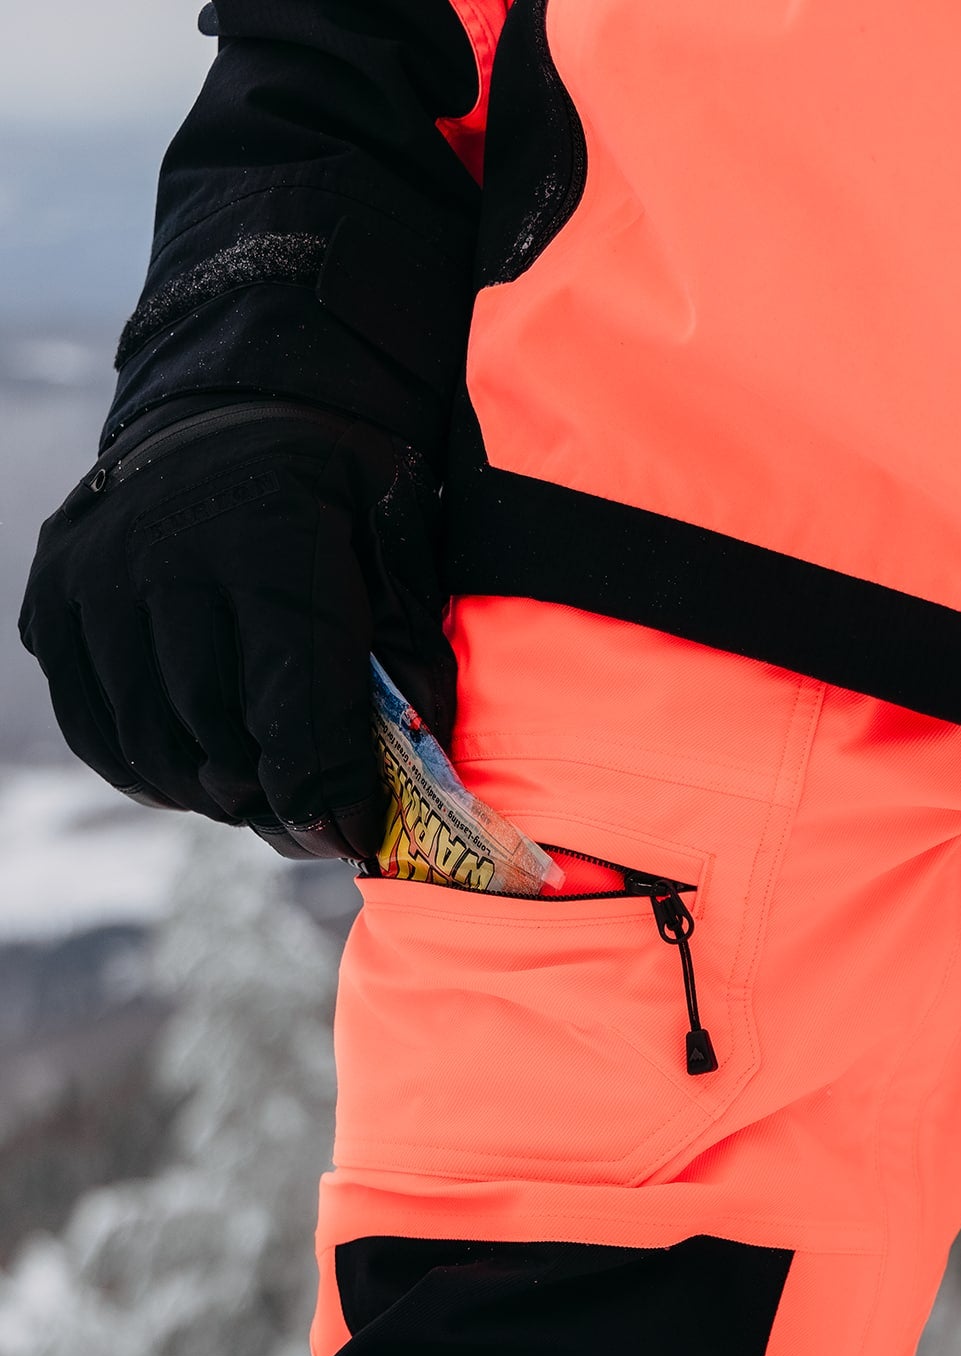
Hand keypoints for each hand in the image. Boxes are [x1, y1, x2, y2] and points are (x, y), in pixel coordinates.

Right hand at [18, 398, 455, 859]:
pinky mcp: (51, 596)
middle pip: (217, 734)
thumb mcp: (401, 562)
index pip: (296, 707)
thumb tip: (389, 805)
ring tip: (256, 793)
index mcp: (271, 534)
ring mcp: (97, 571)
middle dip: (272, 798)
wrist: (247, 411)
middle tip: (309, 817)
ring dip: (208, 791)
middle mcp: (167, 547)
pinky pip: (90, 724)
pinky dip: (142, 770)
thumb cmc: (343, 500)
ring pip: (150, 740)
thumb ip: (406, 673)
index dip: (329, 791)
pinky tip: (192, 773)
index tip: (353, 835)